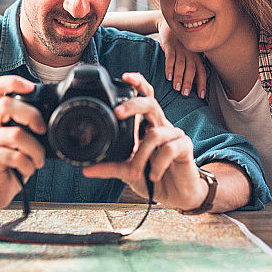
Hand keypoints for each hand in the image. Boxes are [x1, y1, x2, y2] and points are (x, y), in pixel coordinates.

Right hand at [0, 75, 47, 210]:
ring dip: (36, 149)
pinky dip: (28, 165)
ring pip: (16, 134)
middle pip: (5, 105)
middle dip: (31, 116)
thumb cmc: (10, 163)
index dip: (12, 81)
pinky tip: (27, 169)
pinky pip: (16, 156)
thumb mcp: (19, 140)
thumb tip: (52, 113)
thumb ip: (26, 124)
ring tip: (37, 159)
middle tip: (42, 130)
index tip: (32, 88)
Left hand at [82, 72, 208, 210]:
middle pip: (151, 103)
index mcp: (149, 126)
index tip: (123, 76)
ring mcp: (175, 135)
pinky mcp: (185, 148)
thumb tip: (86, 170)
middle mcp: (162, 126)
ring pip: (155, 133)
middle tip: (117, 113)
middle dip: (134, 105)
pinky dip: (157, 164)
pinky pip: (169, 149)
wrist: (176, 195)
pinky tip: (153, 174)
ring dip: (141, 155)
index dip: (137, 84)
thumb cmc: (154, 177)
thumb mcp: (128, 171)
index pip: (145, 97)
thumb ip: (110, 167)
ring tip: (135, 172)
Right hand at [157, 17, 207, 98]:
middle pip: (191, 69)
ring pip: (181, 65)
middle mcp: (190, 53)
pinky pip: (170, 58)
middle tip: (185, 94)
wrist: (169, 24)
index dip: (202, 84)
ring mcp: (180, 49)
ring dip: (179, 77)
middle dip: (189, 82)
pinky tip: (168, 77)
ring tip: (176, 88)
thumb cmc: (180, 43)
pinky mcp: (170, 45)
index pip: (201, 71)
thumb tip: (192, 85)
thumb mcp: (188, 53)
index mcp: (196, 56)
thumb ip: (190, 66)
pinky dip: (169, 68)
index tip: (201, 96)